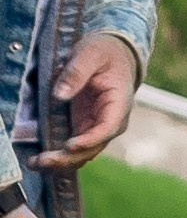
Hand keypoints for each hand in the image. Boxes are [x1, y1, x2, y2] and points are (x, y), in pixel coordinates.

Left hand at [29, 34, 136, 171]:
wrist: (115, 58)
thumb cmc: (105, 54)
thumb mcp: (91, 53)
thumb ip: (77, 72)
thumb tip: (59, 95)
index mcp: (118, 107)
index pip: (106, 130)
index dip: (89, 141)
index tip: (70, 146)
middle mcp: (111, 125)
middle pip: (92, 149)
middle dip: (68, 158)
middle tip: (44, 161)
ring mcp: (98, 130)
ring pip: (83, 154)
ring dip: (61, 162)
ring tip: (37, 164)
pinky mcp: (86, 130)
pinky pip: (75, 150)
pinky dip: (60, 156)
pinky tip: (42, 160)